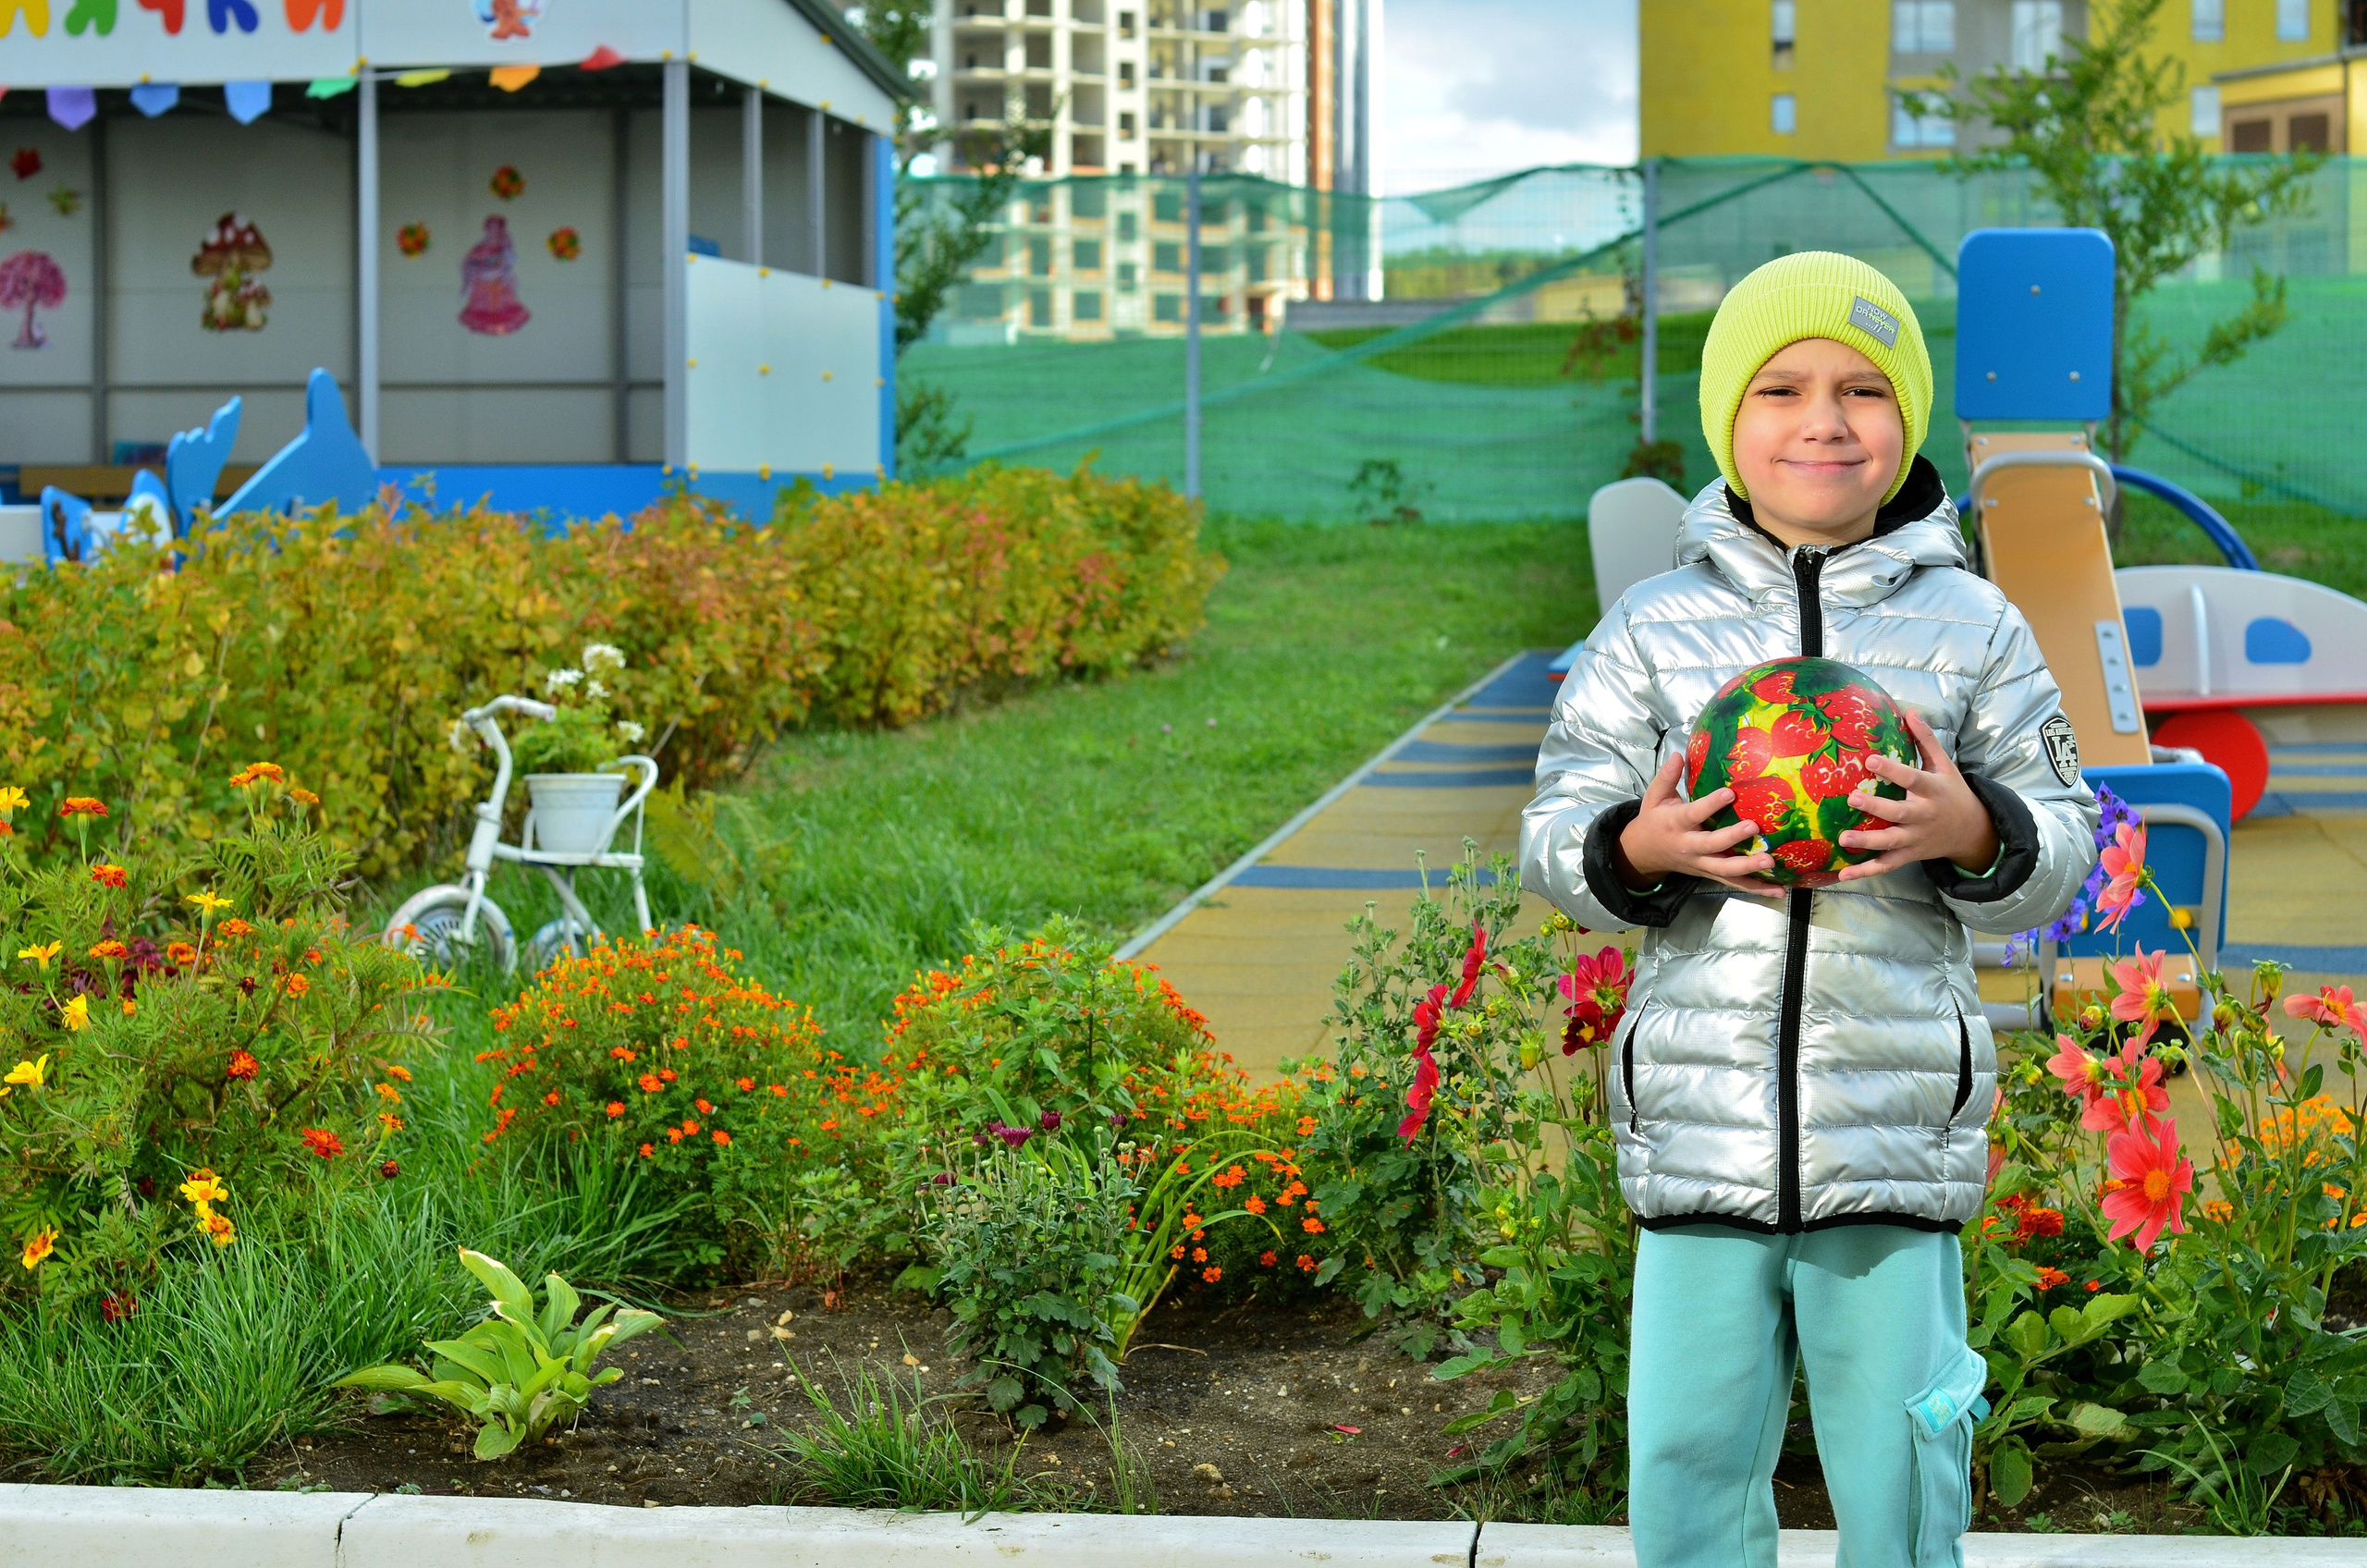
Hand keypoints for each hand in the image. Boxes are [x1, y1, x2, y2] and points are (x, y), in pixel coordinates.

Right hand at [1614, 752, 1787, 897]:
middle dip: (1732, 838)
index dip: (1710, 805)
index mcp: (1675, 824)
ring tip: (1770, 862)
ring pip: (1724, 870)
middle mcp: (1688, 846)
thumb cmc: (1654, 820)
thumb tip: (1678, 754)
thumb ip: (1667, 777)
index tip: (1728, 793)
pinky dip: (1756, 889)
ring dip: (1748, 868)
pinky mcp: (1710, 874)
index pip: (1693, 814)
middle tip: (1754, 827)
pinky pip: (1734, 884)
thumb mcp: (1653, 797)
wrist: (1642, 854)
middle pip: (1711, 846)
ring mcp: (1700, 864)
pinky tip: (1778, 891)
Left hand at [1834, 709, 2000, 881]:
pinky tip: (1844, 875)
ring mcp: (1916, 838)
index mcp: (1932, 790)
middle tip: (1852, 799)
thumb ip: (1926, 740)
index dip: (1893, 770)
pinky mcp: (1909, 855)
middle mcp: (1924, 816)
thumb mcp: (1944, 765)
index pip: (1912, 779)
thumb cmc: (1952, 792)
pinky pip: (1886, 865)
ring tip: (1843, 838)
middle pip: (1899, 813)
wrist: (1972, 831)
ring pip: (1890, 843)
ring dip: (1866, 842)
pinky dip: (1866, 872)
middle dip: (1876, 807)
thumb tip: (1909, 710)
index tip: (1871, 759)